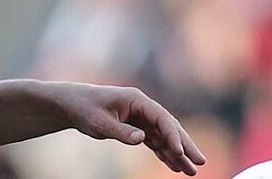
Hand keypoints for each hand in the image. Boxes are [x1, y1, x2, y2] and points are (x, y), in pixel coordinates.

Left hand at [55, 83, 205, 174]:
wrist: (71, 104)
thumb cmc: (84, 108)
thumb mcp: (100, 122)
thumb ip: (121, 131)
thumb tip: (143, 139)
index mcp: (136, 100)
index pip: (161, 118)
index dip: (173, 136)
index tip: (181, 153)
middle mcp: (142, 107)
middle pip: (169, 127)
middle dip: (185, 145)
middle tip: (201, 162)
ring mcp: (140, 117)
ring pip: (163, 136)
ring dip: (176, 153)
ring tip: (190, 171)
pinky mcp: (135, 126)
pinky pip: (153, 141)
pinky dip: (163, 153)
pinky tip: (173, 165)